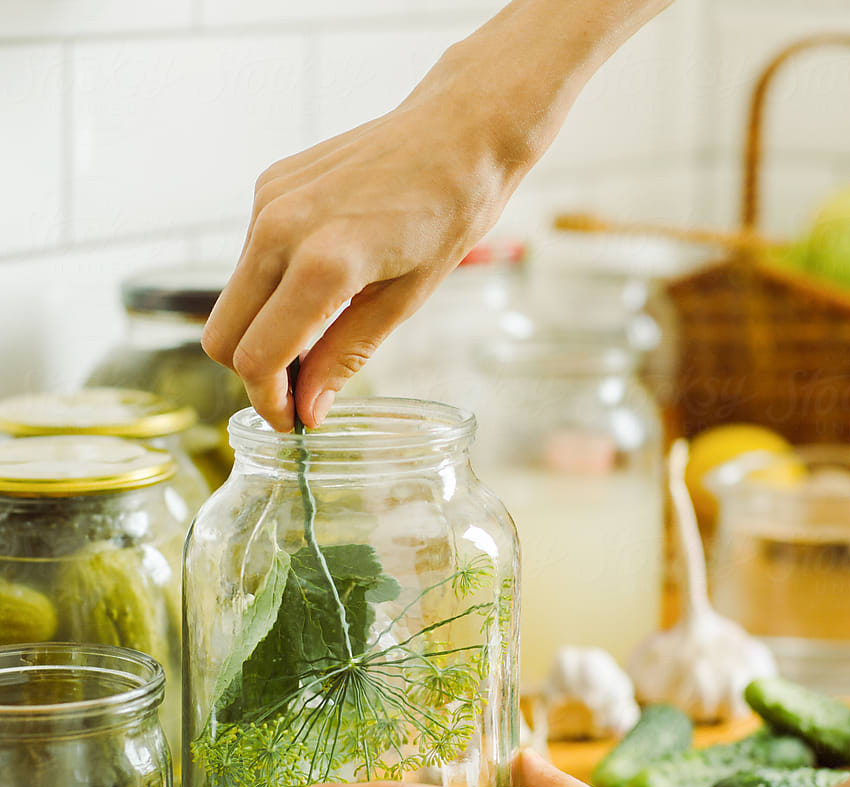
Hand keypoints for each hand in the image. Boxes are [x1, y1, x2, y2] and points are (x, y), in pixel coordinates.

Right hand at [201, 51, 526, 430]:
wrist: (457, 130)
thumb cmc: (448, 213)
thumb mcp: (404, 301)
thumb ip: (345, 355)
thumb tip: (308, 411)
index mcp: (322, 263)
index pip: (258, 357)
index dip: (271, 403)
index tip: (295, 423)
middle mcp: (279, 227)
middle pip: (222, 335)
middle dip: (255, 374)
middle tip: (301, 391)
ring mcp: (268, 201)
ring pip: (230, 300)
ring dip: (261, 331)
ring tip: (317, 340)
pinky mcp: (268, 185)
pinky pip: (249, 259)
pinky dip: (270, 290)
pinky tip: (318, 287)